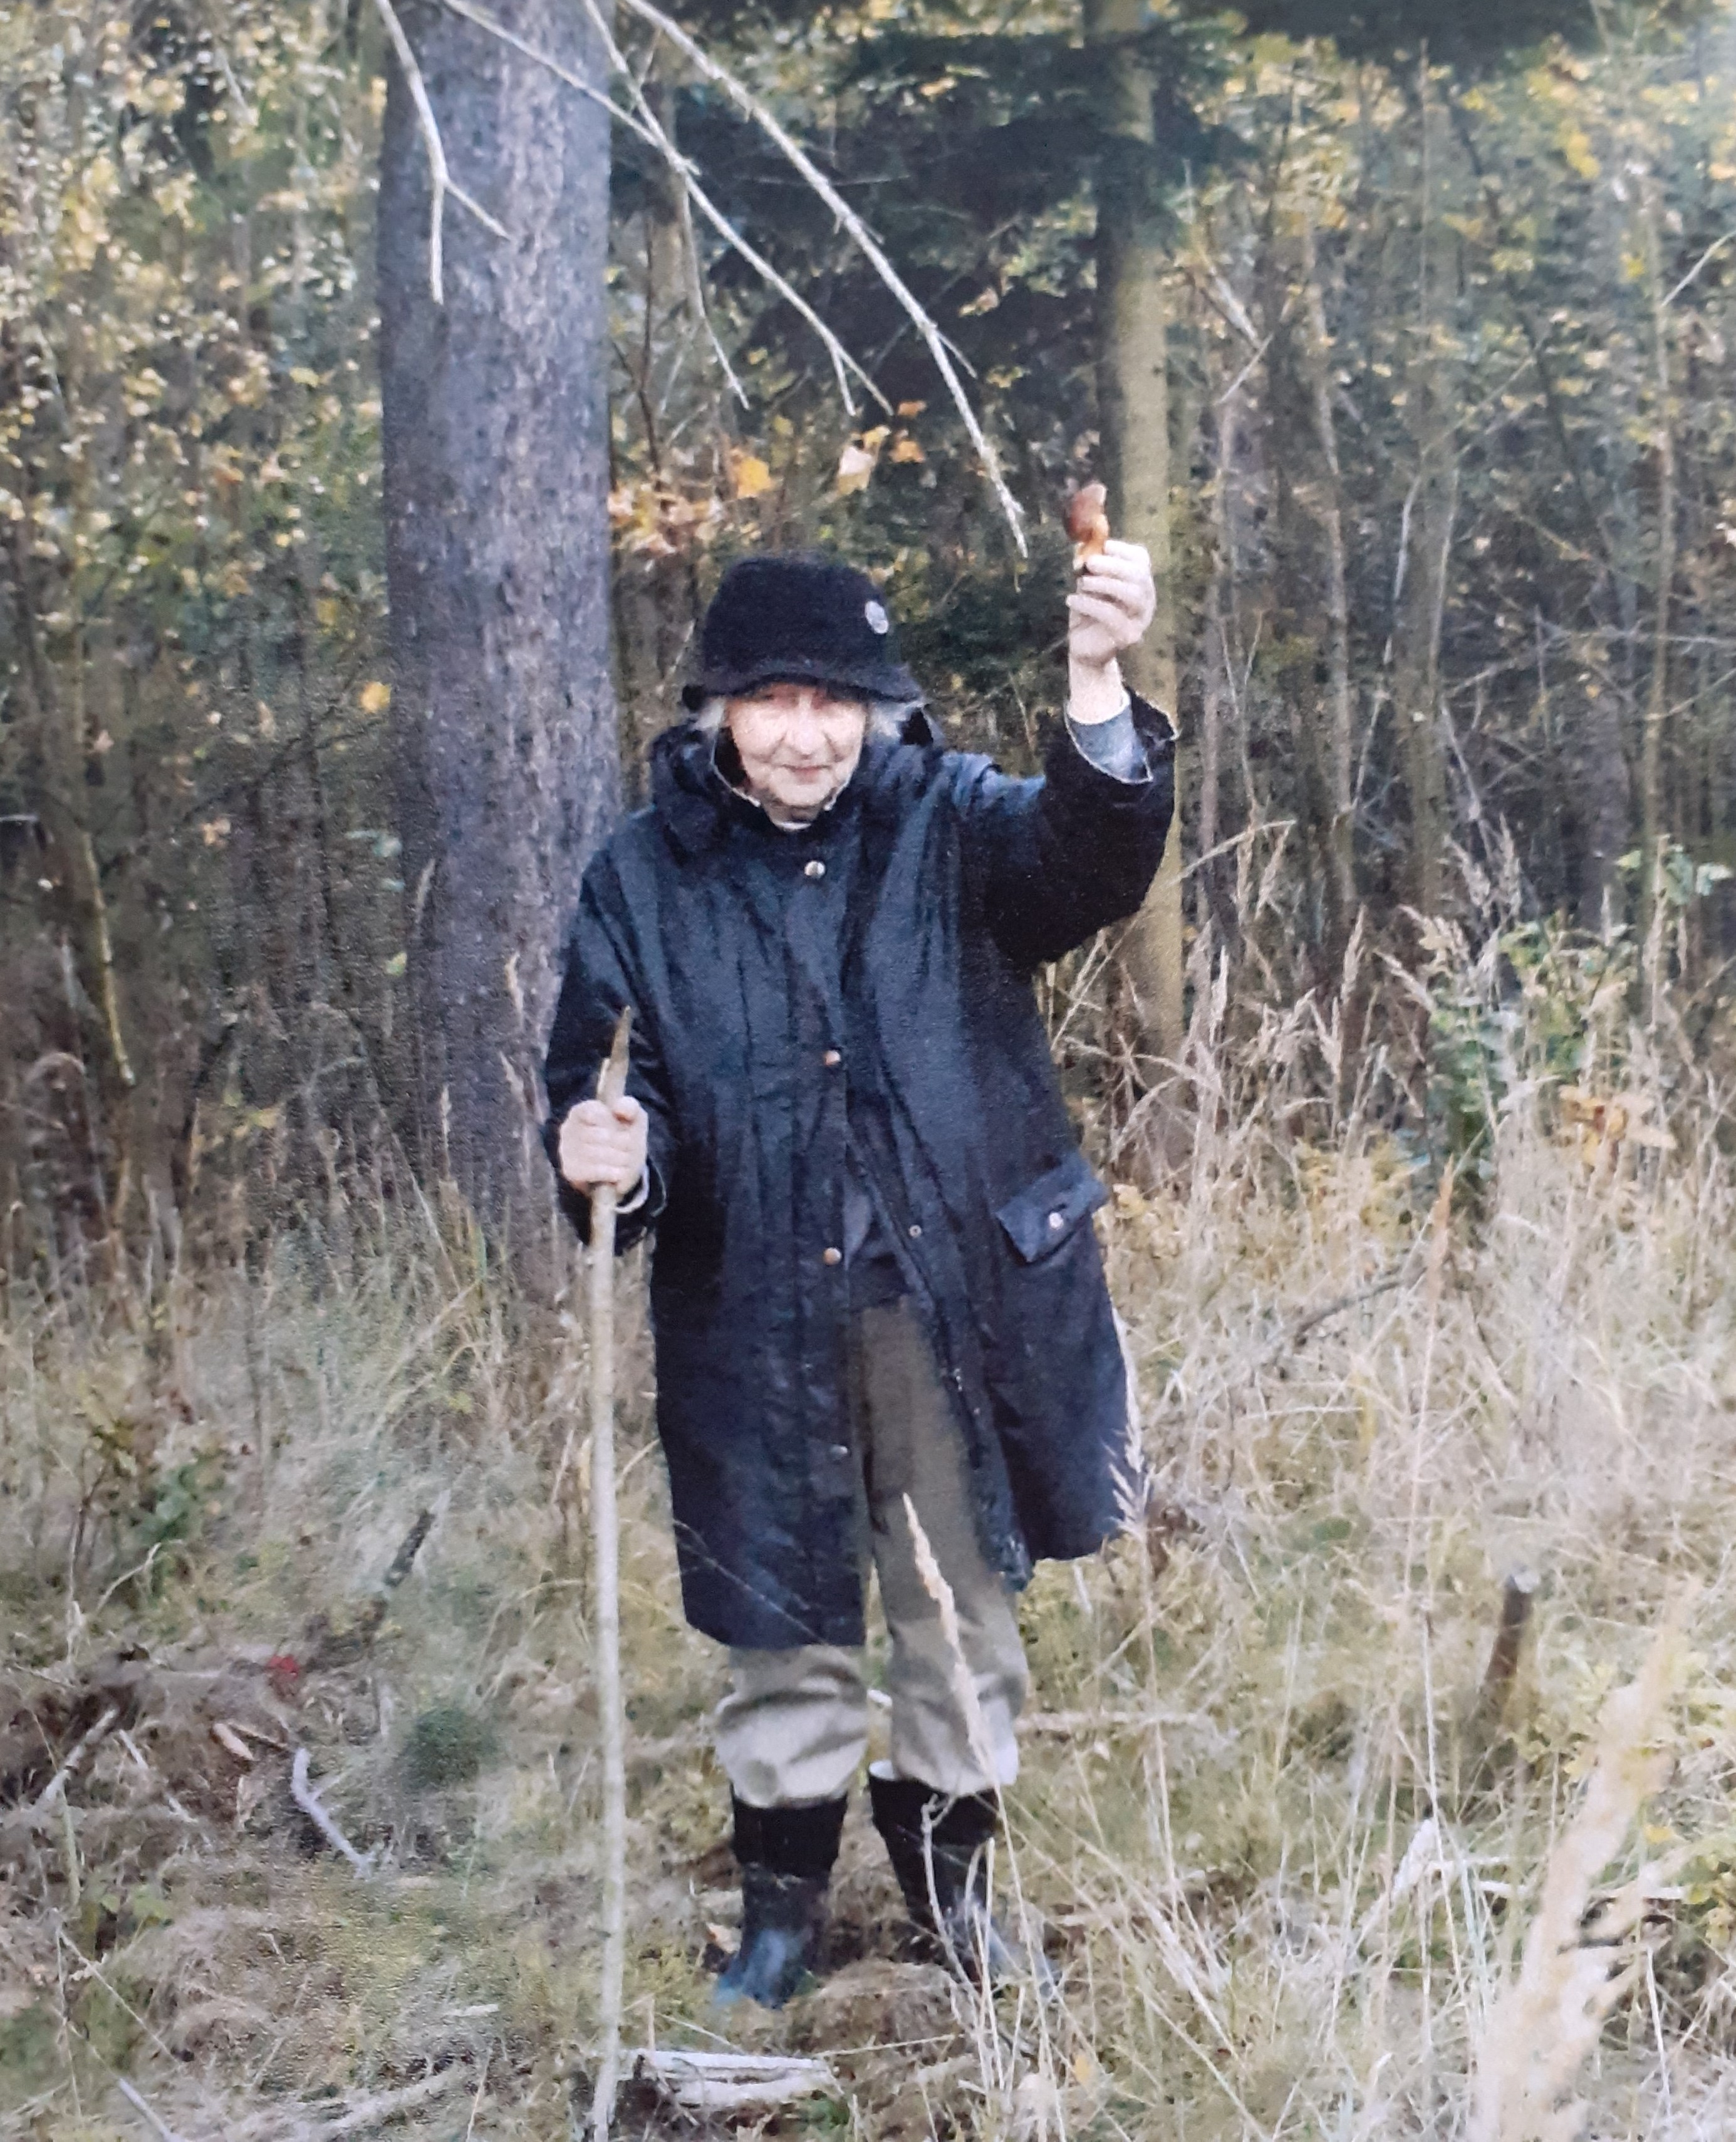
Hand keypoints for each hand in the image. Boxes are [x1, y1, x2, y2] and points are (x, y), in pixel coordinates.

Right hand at [558, 1095, 647, 1195]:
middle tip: (630, 1147)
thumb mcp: (632, 1117)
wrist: (620, 1166)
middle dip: (620, 1142)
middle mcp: (568, 1129)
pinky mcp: (570, 1170)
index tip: (623, 1127)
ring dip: (618, 1158)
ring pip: (594, 1154)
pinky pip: (592, 1171)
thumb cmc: (624, 1135)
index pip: (593, 1111)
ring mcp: (566, 1150)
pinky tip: (620, 1172)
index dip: (612, 1121)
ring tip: (626, 1159)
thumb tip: (619, 1108)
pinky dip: (610, 1172)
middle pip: (598, 1135)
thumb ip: (630, 1107)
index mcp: (580, 1111)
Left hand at [1066, 538, 1155, 672]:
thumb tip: (1080, 546)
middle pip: (1139, 575)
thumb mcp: (1086, 584)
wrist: (1085, 648)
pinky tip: (1071, 600)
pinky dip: (1089, 604)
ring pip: (1132, 594)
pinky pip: (1112, 615)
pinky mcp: (1127, 636)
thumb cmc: (1087, 612)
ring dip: (1105, 583)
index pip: (1141, 560)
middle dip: (1113, 565)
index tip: (1103, 546)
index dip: (1123, 550)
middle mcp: (1146, 600)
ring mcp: (1140, 619)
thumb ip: (1086, 566)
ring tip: (1082, 583)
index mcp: (1139, 583)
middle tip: (1089, 563)